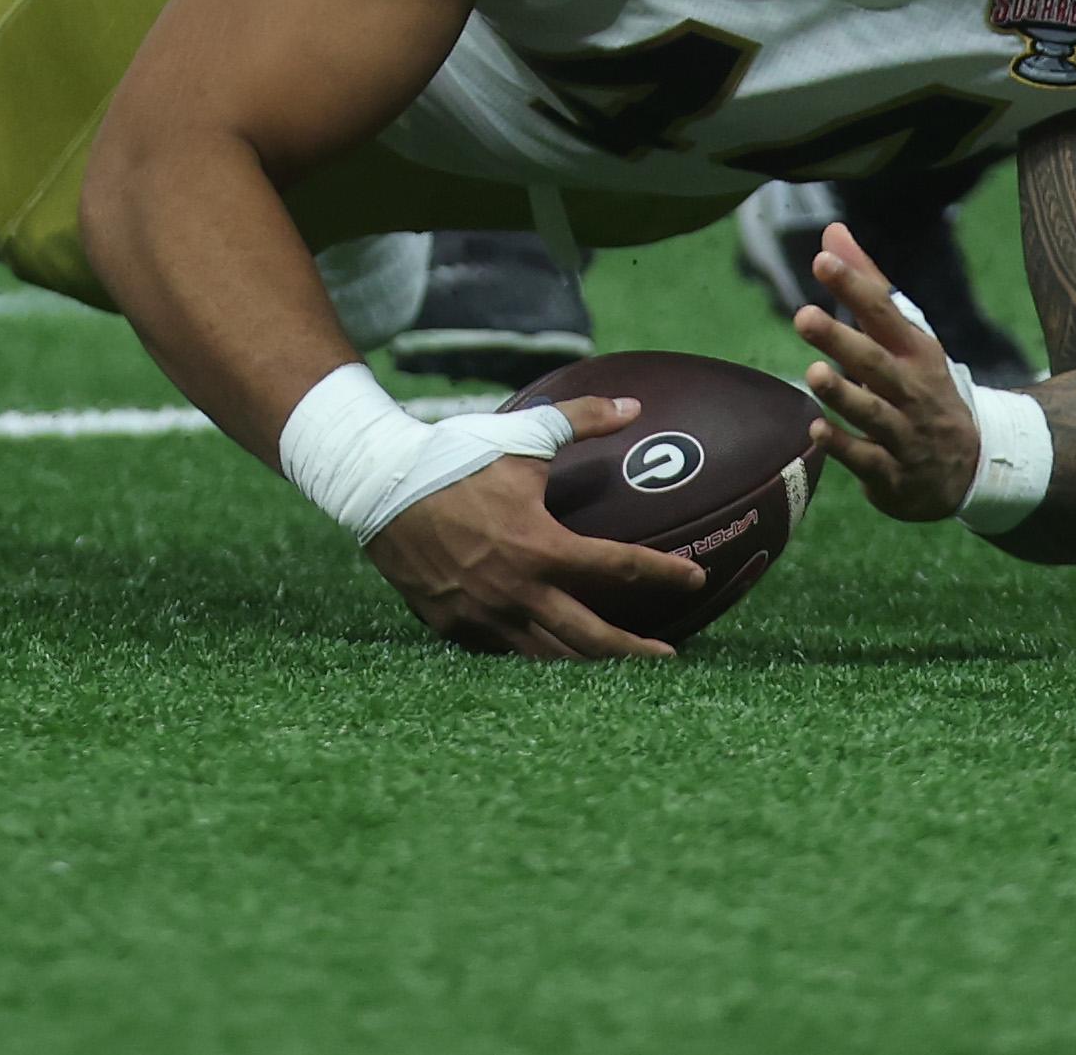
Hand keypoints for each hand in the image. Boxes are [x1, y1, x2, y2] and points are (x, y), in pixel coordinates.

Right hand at [362, 393, 703, 658]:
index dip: (665, 574)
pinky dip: (535, 657)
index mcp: (541, 546)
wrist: (380, 486)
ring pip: (549, 658)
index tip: (695, 577)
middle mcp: (519, 591)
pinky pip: (505, 653)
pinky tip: (551, 656)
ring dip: (589, 665)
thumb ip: (583, 420)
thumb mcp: (525, 435)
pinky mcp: (455, 628)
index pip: (620, 568)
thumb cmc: (456, 458)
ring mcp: (485, 616)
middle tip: (669, 658)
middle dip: (636, 652)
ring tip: (619, 668)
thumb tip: (634, 407)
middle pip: (592, 638)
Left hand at [794, 220, 985, 522]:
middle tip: (804, 316)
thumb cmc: (923, 390)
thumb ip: (867, 287)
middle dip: (841, 339)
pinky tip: (816, 431)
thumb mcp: (906, 339)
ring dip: (844, 394)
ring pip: (873, 412)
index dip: (855, 286)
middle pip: (876, 361)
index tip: (823, 260)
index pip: (884, 312)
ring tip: (813, 372)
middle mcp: (912, 390)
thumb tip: (832, 231)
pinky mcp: (893, 473)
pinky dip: (843, 447)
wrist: (970, 468)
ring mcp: (904, 433)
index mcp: (915, 351)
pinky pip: (867, 460)